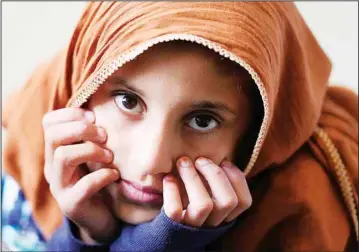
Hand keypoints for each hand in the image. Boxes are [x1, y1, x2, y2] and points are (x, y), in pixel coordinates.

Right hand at [43, 108, 119, 243]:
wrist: (102, 218)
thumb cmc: (100, 181)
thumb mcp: (94, 156)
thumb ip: (92, 138)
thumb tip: (99, 115)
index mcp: (56, 151)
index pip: (49, 122)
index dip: (71, 114)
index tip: (94, 118)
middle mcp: (52, 167)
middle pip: (54, 136)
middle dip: (82, 130)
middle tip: (104, 136)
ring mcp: (59, 187)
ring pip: (63, 156)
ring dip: (92, 151)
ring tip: (110, 157)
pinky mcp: (71, 204)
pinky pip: (84, 185)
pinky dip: (103, 176)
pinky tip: (114, 175)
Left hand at [163, 157, 251, 226]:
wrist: (158, 232)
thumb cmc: (186, 202)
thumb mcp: (205, 193)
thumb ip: (213, 181)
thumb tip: (221, 154)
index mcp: (223, 216)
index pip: (244, 201)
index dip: (237, 178)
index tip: (224, 161)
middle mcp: (212, 224)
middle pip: (228, 201)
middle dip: (215, 174)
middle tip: (200, 159)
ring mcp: (192, 227)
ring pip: (203, 205)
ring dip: (193, 178)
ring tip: (182, 162)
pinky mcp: (172, 227)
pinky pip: (174, 210)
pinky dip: (171, 190)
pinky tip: (168, 178)